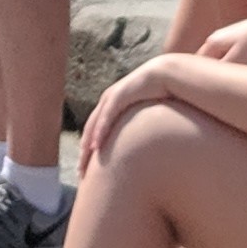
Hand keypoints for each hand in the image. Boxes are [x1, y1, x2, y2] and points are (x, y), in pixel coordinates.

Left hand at [77, 55, 181, 173]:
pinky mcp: (119, 95)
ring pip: (94, 125)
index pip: (95, 131)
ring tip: (84, 161)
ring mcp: (111, 97)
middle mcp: (107, 102)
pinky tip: (96, 146)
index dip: (89, 150)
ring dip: (88, 144)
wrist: (166, 74)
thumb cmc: (158, 95)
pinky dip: (100, 131)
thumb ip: (138, 128)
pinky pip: (107, 116)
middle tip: (80, 172)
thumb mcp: (144, 116)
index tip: (87, 169)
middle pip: (90, 130)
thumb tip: (141, 148)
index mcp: (111, 106)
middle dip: (84, 152)